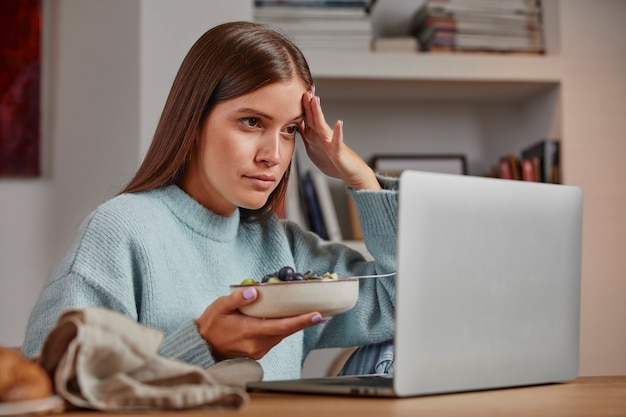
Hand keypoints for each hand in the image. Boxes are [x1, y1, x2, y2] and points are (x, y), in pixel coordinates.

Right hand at [196, 286, 324, 360]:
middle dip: (303, 322)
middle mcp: (257, 344)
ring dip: (293, 325)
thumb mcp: (220, 306)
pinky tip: (288, 320)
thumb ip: (238, 299)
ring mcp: (258, 350)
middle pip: (286, 331)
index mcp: (250, 331)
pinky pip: (275, 338)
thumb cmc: (211, 324)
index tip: (316, 315)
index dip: (301, 321)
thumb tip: (254, 292)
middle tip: (319, 312)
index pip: (281, 326)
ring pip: (281, 335)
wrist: (202, 345)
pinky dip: (283, 329)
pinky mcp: (258, 351)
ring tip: (307, 314)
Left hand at [300, 87, 380, 190]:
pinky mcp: (337, 151)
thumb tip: (293, 126)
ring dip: (318, 113)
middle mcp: (321, 136)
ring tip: (315, 100)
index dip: (299, 106)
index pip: (305, 118)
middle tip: (304, 88)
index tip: (294, 91)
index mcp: (313, 136)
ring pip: (322, 126)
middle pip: (312, 118)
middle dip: (308, 103)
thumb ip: (305, 136)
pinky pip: (337, 141)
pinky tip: (339, 123)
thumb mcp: (313, 148)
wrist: (350, 172)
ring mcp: (330, 142)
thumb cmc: (332, 160)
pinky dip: (338, 132)